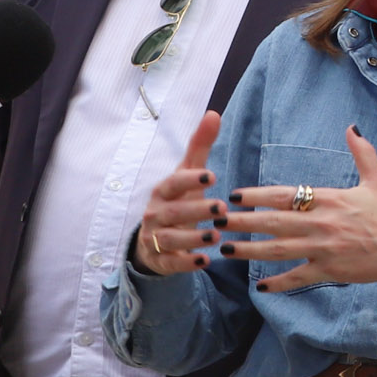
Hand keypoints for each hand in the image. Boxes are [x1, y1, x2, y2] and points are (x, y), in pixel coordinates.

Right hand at [133, 113, 220, 275]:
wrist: (156, 239)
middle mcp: (155, 213)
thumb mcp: (188, 175)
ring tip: (216, 237)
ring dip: (192, 238)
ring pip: (169, 238)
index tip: (212, 176)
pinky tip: (204, 261)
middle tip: (221, 209)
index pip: (173, 183)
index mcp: (163, 191)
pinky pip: (171, 262)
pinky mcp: (160, 259)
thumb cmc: (178, 200)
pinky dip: (185, 262)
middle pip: (172, 211)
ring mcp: (155, 237)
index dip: (190, 179)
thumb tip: (213, 113)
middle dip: (196, 210)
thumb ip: (200, 146)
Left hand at [215, 127, 376, 292]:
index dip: (257, 195)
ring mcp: (325, 249)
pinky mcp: (331, 271)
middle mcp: (323, 223)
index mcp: (330, 199)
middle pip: (273, 222)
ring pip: (279, 250)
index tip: (234, 195)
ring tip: (225, 249)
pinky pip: (298, 277)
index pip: (285, 195)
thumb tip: (352, 128)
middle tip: (216, 221)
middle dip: (242, 222)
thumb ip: (362, 154)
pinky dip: (278, 283)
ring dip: (249, 251)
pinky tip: (259, 286)